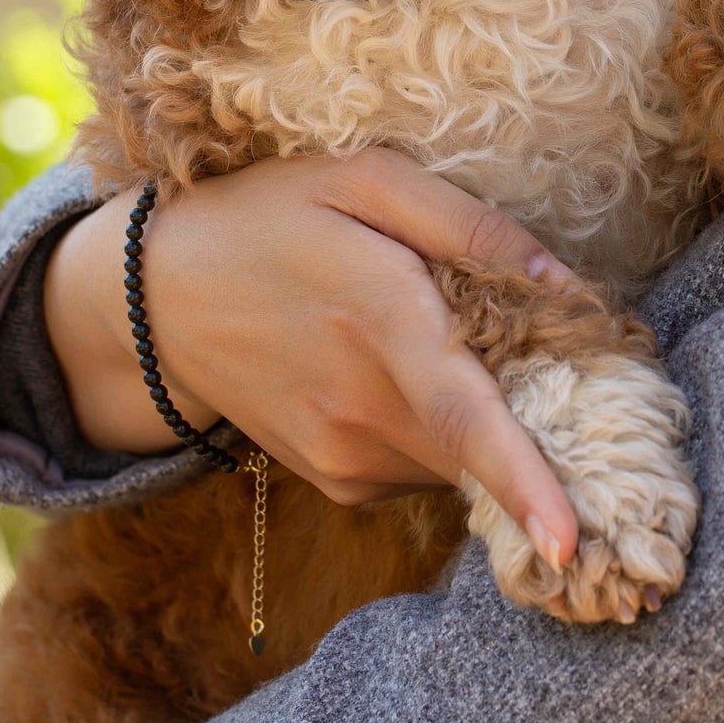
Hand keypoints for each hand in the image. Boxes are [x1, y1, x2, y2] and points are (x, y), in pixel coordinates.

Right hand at [45, 153, 580, 568]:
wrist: (153, 300)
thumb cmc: (266, 218)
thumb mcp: (362, 178)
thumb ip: (468, 225)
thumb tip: (565, 285)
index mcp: (382, 320)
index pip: (465, 418)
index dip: (525, 482)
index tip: (570, 544)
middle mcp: (364, 408)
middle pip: (491, 442)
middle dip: (542, 413)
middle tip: (535, 339)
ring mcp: (346, 455)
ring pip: (462, 458)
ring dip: (484, 418)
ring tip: (438, 342)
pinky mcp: (339, 482)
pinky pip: (425, 466)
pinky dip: (439, 432)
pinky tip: (397, 376)